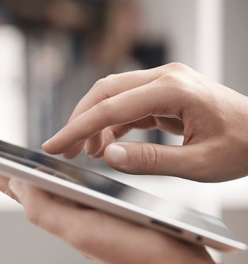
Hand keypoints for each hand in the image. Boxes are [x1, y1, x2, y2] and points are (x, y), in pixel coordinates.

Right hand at [42, 63, 247, 181]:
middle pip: (105, 93)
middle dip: (79, 122)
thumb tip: (108, 157)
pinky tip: (106, 145)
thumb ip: (151, 161)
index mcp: (173, 89)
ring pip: (113, 98)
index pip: (111, 108)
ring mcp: (164, 84)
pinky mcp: (164, 95)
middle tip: (63, 150)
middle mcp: (165, 78)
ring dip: (93, 124)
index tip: (55, 146)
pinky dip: (111, 126)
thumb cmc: (241, 147)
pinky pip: (127, 107)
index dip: (78, 128)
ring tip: (84, 153)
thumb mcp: (198, 163)